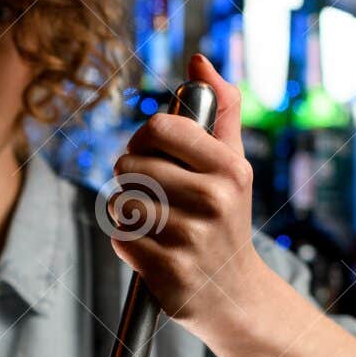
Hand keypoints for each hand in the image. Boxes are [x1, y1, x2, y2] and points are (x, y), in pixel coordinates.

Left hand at [107, 52, 270, 349]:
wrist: (235, 295)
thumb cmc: (227, 220)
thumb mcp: (232, 165)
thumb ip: (219, 110)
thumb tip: (198, 61)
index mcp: (229, 168)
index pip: (158, 128)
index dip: (144, 140)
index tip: (153, 156)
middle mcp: (215, 200)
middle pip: (130, 165)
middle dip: (131, 179)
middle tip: (154, 196)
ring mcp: (193, 238)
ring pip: (121, 203)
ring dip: (128, 213)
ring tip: (156, 224)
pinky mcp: (170, 272)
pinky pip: (120, 239)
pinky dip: (128, 243)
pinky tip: (153, 249)